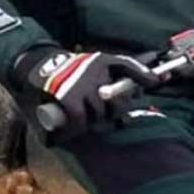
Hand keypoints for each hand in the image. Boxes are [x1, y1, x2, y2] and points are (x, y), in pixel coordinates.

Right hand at [13, 46, 143, 138]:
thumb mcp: (92, 66)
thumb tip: (146, 84)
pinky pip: (82, 121)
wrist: (37, 66)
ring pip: (100, 113)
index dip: (144, 75)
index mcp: (102, 61)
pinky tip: (73, 132)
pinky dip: (78, 128)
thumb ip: (115, 74)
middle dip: (115, 111)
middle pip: (116, 100)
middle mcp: (95, 71)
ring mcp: (83, 85)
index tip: (156, 82)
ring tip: (86, 119)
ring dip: (95, 120)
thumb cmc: (69, 71)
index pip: (128, 65)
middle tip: (107, 114)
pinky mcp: (70, 98)